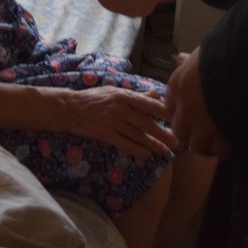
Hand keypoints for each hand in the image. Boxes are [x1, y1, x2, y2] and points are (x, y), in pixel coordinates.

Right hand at [63, 86, 177, 160]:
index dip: (163, 112)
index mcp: (123, 95)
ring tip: (164, 151)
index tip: (176, 118)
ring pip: (137, 135)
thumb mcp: (115, 92)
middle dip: (162, 133)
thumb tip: (155, 95)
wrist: (71, 108)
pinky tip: (146, 155)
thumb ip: (135, 96)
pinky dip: (136, 150)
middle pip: (145, 122)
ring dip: (152, 144)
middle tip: (176, 141)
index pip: (147, 104)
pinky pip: (124, 144)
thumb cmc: (95, 98)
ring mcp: (112, 122)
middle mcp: (120, 108)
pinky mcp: (105, 134)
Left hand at [165, 48, 231, 159]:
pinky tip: (237, 139)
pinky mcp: (222, 137)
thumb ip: (191, 61)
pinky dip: (228, 148)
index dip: (180, 109)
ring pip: (198, 146)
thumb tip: (179, 58)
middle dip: (192, 131)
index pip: (169, 105)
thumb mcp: (206, 51)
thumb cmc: (229, 51)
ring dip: (209, 143)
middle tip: (207, 127)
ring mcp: (203, 125)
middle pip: (180, 130)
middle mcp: (186, 107)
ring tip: (223, 135)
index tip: (190, 109)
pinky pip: (221, 151)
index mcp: (179, 84)